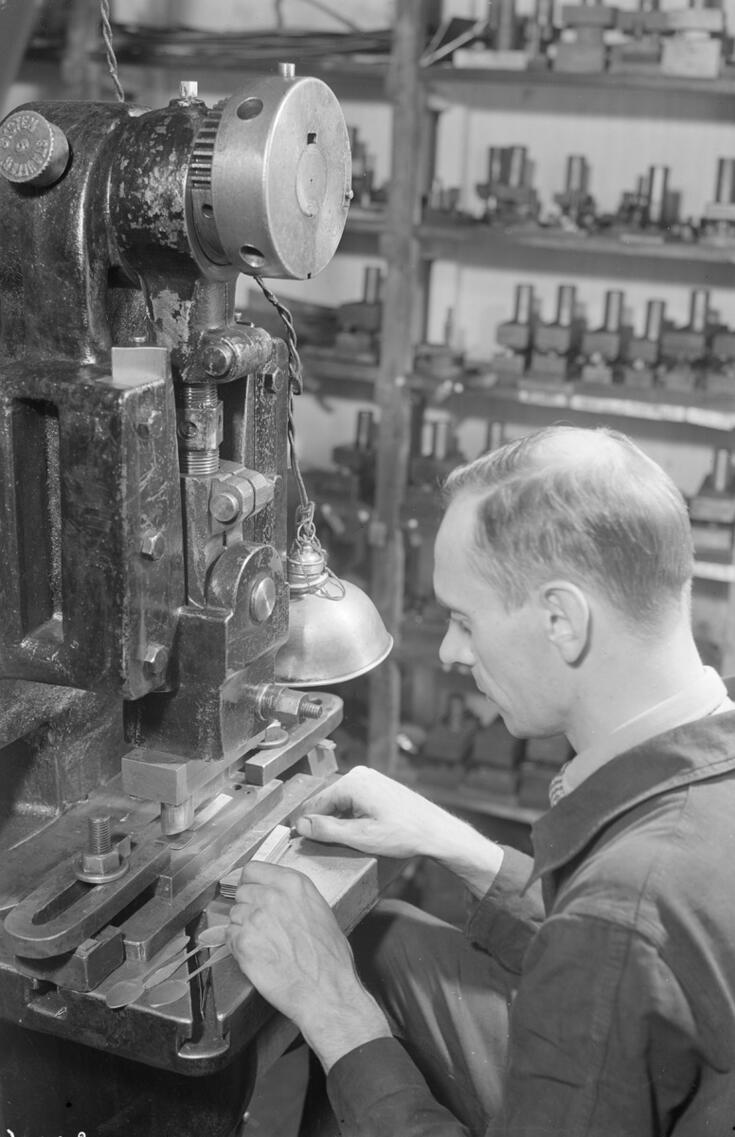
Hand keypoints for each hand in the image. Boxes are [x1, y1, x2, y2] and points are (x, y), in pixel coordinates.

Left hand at [227, 860, 389, 1069]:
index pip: (253, 869)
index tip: (252, 891)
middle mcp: (271, 896)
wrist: (326, 990)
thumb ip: (293, 897)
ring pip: (234, 915)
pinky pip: (229, 936)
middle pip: (241, 892)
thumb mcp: (320, 911)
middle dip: (247, 906)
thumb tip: (276, 896)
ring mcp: (254, 918)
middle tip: (260, 924)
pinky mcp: (243, 943)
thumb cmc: (329, 958)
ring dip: (242, 927)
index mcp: (293, 884)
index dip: (251, 883)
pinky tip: (256, 954)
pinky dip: (237, 946)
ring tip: (262, 943)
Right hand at [293, 765, 450, 859]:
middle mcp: (360, 774)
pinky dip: (352, 815)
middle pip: (328, 800)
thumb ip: (327, 830)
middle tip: (323, 844)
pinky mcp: (379, 785)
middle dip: (324, 821)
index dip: (306, 823)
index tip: (298, 837)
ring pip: (341, 801)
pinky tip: (361, 831)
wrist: (437, 831)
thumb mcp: (361, 837)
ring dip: (339, 820)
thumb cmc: (404, 834)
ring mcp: (371, 778)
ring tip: (348, 839)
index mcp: (352, 782)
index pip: (316, 802)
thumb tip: (302, 825)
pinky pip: (354, 800)